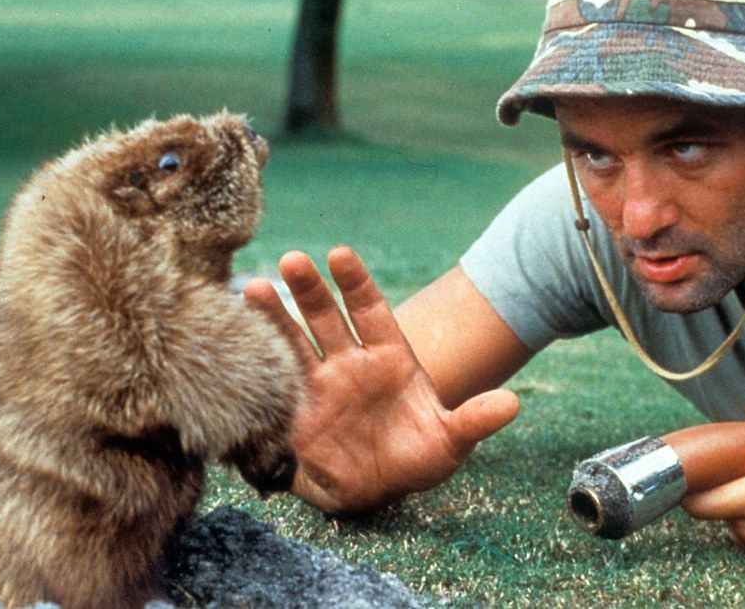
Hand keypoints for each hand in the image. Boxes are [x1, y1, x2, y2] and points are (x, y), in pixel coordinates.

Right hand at [244, 247, 519, 512]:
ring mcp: (318, 380)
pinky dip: (254, 358)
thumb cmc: (416, 458)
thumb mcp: (450, 442)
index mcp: (389, 355)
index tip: (339, 254)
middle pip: (327, 315)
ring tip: (252, 288)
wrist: (376, 490)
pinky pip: (271, 378)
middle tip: (293, 260)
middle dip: (310, 288)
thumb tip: (512, 403)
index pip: (370, 309)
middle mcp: (350, 359)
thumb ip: (474, 420)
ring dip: (274, 315)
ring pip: (293, 339)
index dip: (355, 282)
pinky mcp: (293, 408)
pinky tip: (232, 334)